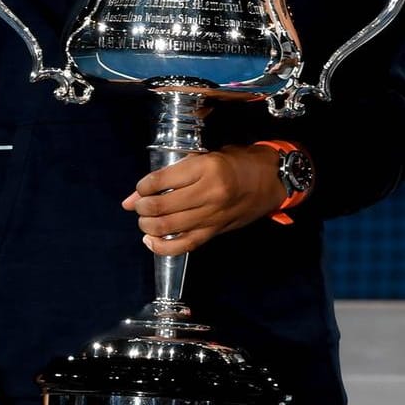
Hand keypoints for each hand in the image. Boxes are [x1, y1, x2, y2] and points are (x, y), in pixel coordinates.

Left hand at [123, 148, 285, 255]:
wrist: (271, 180)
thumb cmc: (238, 162)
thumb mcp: (206, 157)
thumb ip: (173, 174)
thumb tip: (134, 196)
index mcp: (206, 167)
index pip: (159, 181)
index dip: (142, 187)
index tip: (142, 187)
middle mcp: (208, 193)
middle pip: (159, 207)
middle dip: (142, 208)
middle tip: (141, 205)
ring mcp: (212, 216)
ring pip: (166, 228)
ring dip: (147, 225)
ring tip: (146, 219)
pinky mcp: (214, 232)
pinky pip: (182, 246)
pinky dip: (160, 247)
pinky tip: (151, 239)